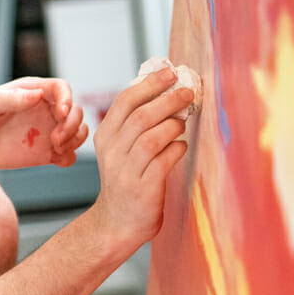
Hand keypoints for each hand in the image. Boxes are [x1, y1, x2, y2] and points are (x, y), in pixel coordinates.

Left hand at [0, 77, 88, 170]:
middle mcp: (43, 110)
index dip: (67, 99)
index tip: (61, 114)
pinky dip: (69, 156)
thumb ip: (12, 98)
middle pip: (75, 111)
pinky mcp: (44, 153)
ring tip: (56, 148)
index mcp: (32, 91)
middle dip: (73, 124)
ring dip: (75, 140)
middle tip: (56, 139)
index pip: (62, 89)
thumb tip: (37, 94)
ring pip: (78, 132)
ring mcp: (46, 132)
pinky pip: (68, 154)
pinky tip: (56, 159)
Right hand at [89, 68, 192, 248]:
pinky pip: (164, 161)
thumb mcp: (119, 149)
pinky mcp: (143, 188)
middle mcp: (112, 152)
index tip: (170, 72)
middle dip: (169, 100)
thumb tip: (164, 90)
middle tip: (188, 91)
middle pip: (142, 116)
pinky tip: (181, 147)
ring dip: (174, 125)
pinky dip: (177, 149)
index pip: (125, 100)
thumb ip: (134, 123)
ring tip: (184, 122)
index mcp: (105, 136)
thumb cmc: (126, 179)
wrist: (117, 221)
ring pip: (153, 137)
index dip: (150, 83)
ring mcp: (126, 171)